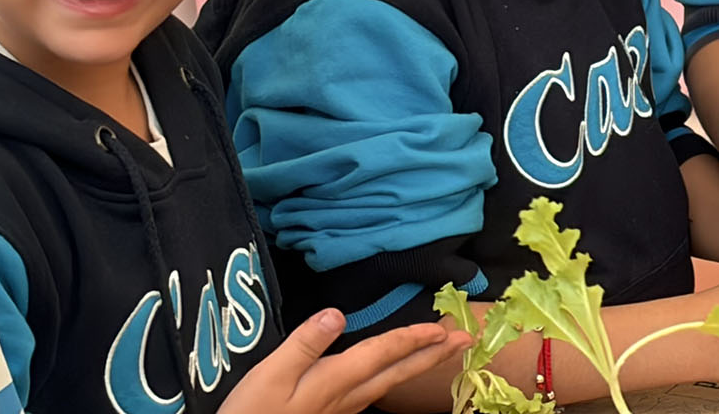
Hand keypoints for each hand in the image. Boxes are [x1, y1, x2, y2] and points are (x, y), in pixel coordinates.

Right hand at [222, 310, 468, 413]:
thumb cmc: (251, 412)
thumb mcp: (270, 375)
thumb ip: (304, 344)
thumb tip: (336, 314)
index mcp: (334, 380)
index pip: (382, 353)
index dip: (413, 338)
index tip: (444, 328)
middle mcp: (345, 396)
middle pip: (397, 372)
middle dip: (433, 354)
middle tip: (467, 341)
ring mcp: (340, 409)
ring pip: (389, 383)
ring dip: (417, 365)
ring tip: (441, 352)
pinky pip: (375, 392)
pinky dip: (394, 378)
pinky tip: (394, 375)